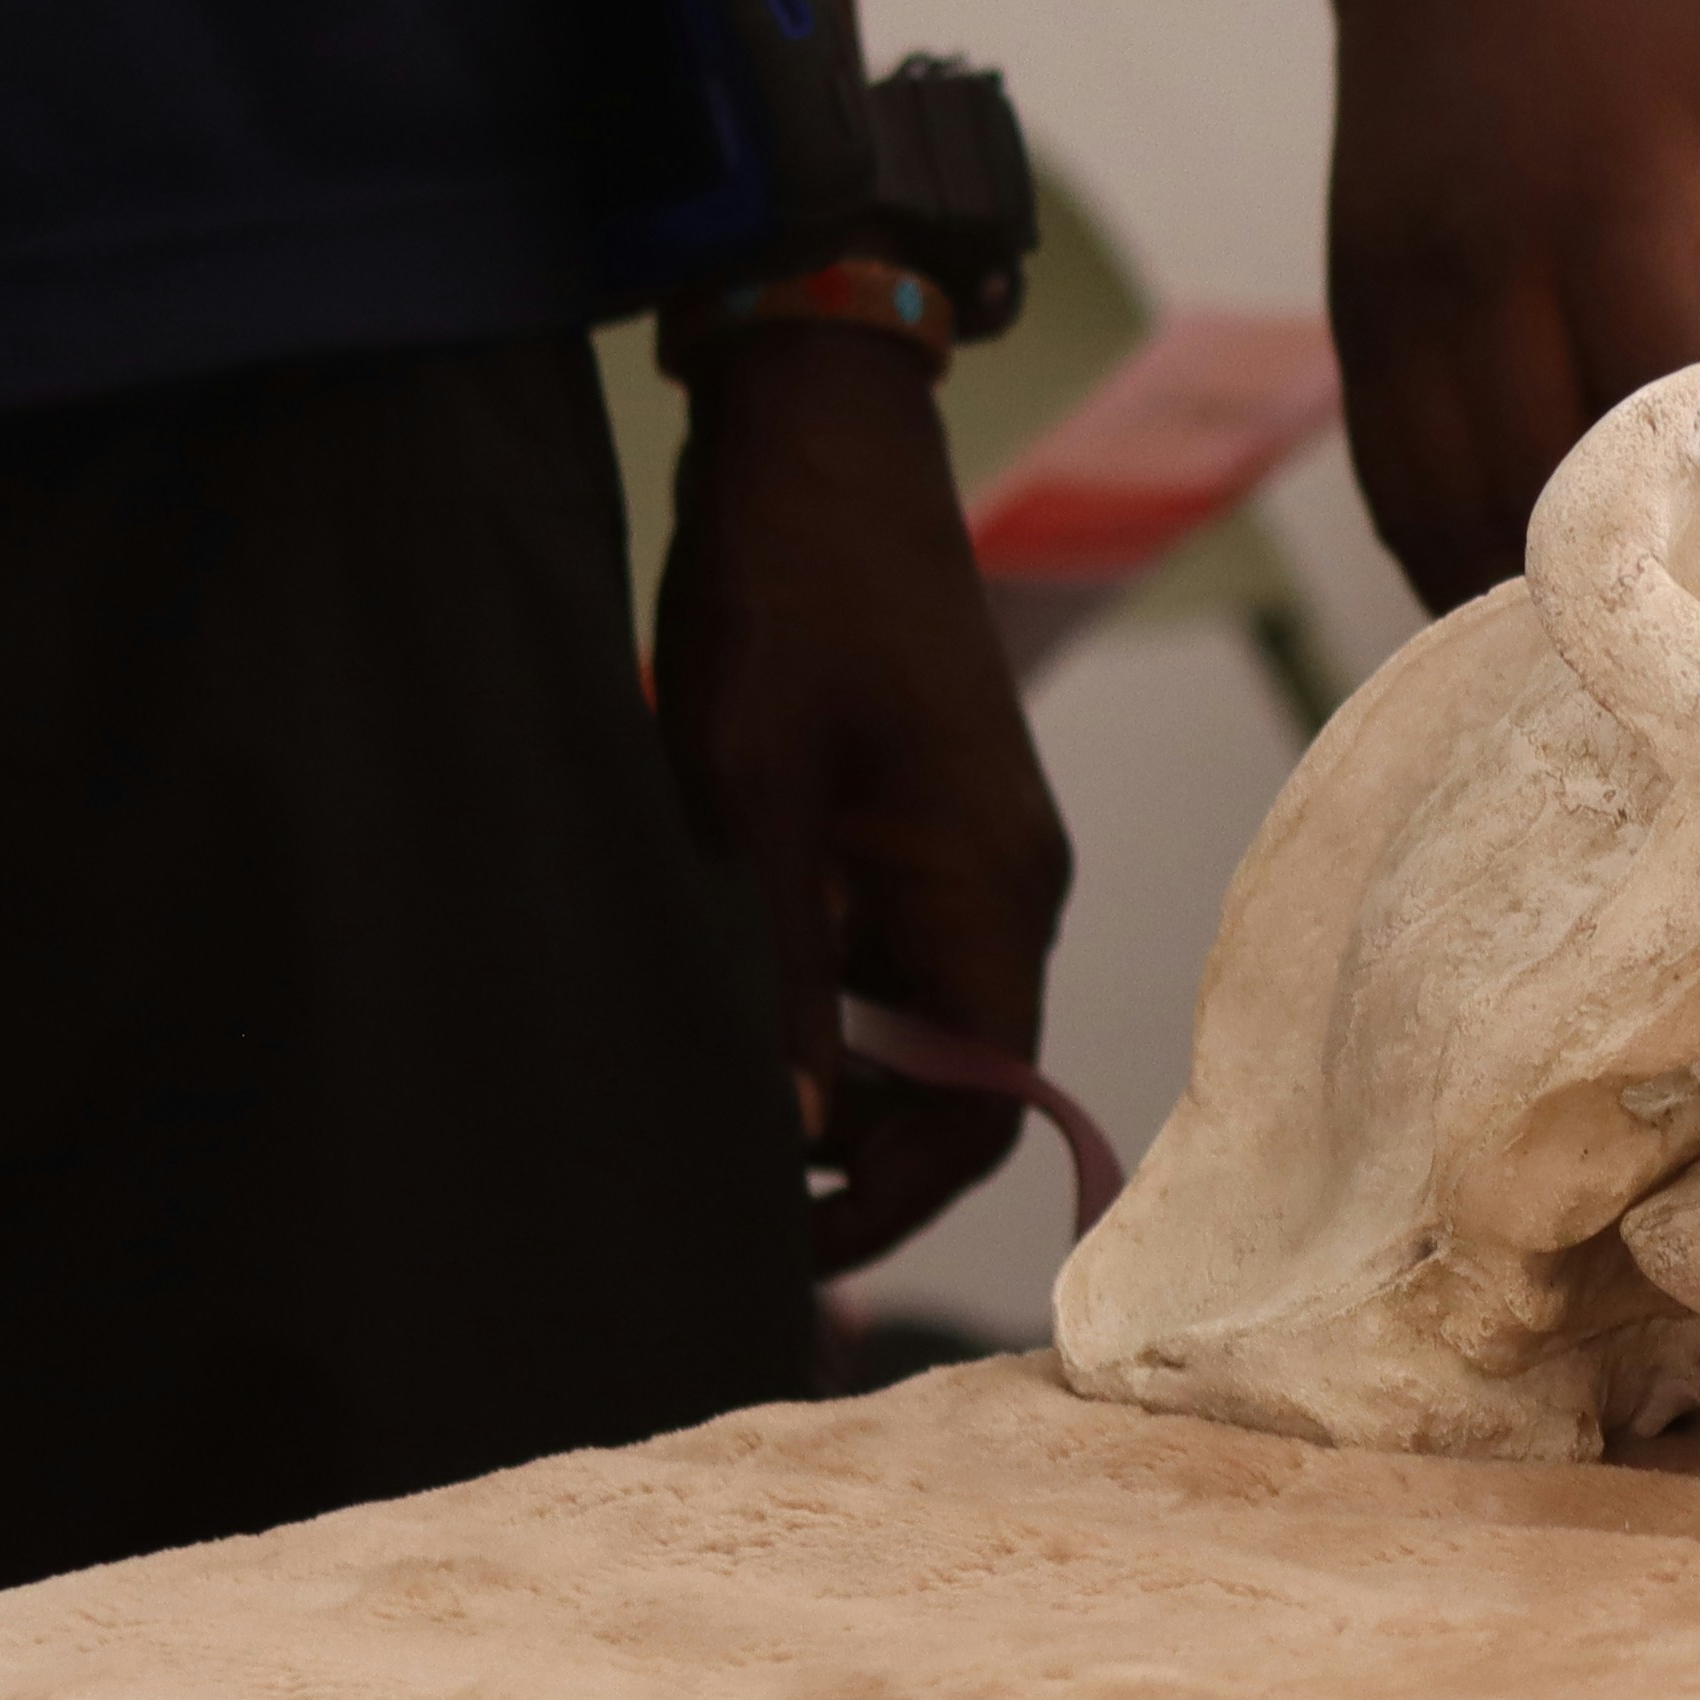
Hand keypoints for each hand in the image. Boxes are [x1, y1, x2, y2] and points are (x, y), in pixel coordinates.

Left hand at [656, 331, 1077, 1274]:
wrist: (822, 441)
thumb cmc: (785, 595)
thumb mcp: (749, 786)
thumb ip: (780, 963)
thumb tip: (796, 1133)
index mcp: (989, 889)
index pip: (988, 1107)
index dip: (896, 1203)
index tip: (784, 1258)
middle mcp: (1005, 885)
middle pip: (959, 1081)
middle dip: (854, 1165)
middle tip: (711, 1211)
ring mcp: (971, 849)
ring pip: (920, 1022)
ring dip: (826, 1081)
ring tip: (694, 1114)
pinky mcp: (926, 817)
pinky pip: (892, 953)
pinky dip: (819, 1003)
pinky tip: (716, 1004)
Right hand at [1312, 0, 1699, 609]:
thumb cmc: (1637, 8)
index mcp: (1599, 215)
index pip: (1649, 429)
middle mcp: (1476, 275)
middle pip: (1536, 502)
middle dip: (1620, 614)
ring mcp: (1393, 305)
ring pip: (1443, 517)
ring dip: (1523, 612)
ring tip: (1622, 687)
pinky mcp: (1348, 319)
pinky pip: (1389, 483)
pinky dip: (1451, 559)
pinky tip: (1526, 611)